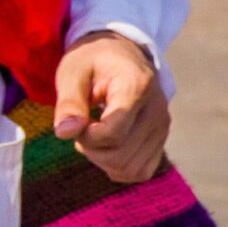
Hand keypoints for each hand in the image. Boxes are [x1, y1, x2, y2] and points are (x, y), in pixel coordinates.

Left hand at [54, 31, 169, 182]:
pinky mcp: (160, 140)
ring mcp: (162, 128)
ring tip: (94, 133)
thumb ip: (68, 102)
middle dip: (90, 148)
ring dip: (102, 159)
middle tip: (81, 126)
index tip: (76, 119)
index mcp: (137, 87)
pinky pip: (141, 171)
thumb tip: (64, 133)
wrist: (120, 55)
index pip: (112, 134)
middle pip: (120, 156)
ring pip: (130, 169)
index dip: (85, 135)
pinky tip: (106, 145)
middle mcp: (157, 110)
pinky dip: (118, 166)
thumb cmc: (92, 61)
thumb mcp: (72, 72)